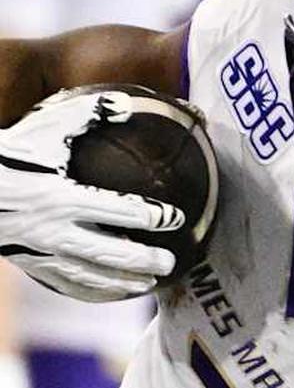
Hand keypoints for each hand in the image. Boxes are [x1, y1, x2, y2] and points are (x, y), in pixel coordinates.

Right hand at [0, 89, 183, 301]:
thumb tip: (127, 102)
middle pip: (111, 253)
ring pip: (89, 275)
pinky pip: (64, 284)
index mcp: (64, 197)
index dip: (154, 217)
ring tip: (148, 284)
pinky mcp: (28, 262)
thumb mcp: (47, 127)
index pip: (122, 212)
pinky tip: (109, 292)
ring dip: (121, 281)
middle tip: (171, 262)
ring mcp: (40, 251)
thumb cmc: (8, 153)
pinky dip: (91, 291)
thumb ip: (90, 113)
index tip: (177, 218)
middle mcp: (55, 230)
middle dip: (144, 259)